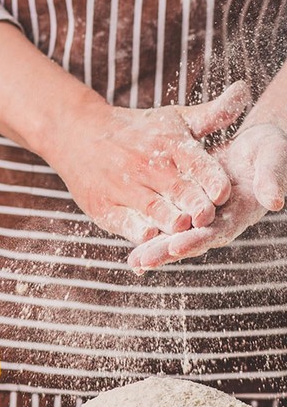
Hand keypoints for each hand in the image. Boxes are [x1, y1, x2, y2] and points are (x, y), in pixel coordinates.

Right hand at [44, 82, 249, 243]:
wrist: (76, 133)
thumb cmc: (134, 130)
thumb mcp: (172, 118)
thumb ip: (212, 115)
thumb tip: (243, 92)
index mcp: (169, 144)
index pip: (196, 164)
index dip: (211, 180)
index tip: (222, 193)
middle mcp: (146, 166)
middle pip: (177, 190)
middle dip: (194, 205)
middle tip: (207, 217)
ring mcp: (123, 187)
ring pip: (153, 208)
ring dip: (170, 220)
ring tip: (183, 228)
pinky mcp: (104, 207)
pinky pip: (123, 222)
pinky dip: (136, 229)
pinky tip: (149, 235)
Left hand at [127, 121, 286, 270]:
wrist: (256, 144)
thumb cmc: (268, 149)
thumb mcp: (272, 158)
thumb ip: (271, 179)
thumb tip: (275, 201)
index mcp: (240, 213)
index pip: (217, 231)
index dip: (197, 239)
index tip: (176, 246)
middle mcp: (220, 221)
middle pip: (191, 240)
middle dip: (165, 251)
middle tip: (142, 262)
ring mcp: (204, 218)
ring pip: (176, 236)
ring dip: (154, 249)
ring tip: (133, 263)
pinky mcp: (190, 209)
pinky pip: (169, 224)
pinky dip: (151, 234)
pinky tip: (133, 249)